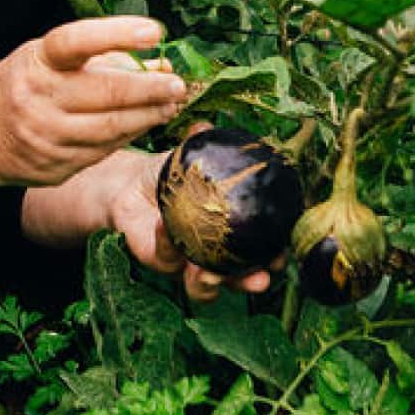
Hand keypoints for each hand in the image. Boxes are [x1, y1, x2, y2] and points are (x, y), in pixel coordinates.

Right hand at [0, 16, 188, 186]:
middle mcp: (38, 98)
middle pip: (105, 92)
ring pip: (110, 127)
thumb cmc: (25, 83)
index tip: (154, 32)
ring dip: (147, 116)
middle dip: (150, 89)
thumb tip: (160, 63)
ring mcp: (45, 135)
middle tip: (178, 84)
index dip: (117, 33)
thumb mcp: (49, 58)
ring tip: (170, 105)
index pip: (76, 41)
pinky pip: (102, 150)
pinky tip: (144, 124)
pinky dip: (128, 136)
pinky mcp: (54, 165)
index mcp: (37, 61)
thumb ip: (102, 56)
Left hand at [101, 138, 281, 303]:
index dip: (275, 256)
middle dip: (251, 282)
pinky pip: (167, 258)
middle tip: (258, 279)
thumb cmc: (172, 173)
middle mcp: (215, 255)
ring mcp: (189, 263)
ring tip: (209, 272)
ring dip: (211, 284)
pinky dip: (167, 243)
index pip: (261, 250)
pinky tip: (164, 226)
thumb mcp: (189, 158)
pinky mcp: (161, 260)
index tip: (283, 254)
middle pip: (239, 279)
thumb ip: (201, 144)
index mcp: (233, 232)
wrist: (131, 184)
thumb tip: (204, 126)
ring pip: (204, 288)